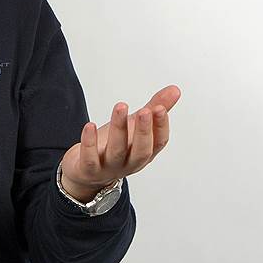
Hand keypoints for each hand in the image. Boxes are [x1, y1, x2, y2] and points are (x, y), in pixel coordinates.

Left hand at [60, 84, 181, 200]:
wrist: (86, 172)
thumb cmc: (114, 145)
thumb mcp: (134, 126)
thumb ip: (153, 109)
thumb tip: (175, 90)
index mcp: (144, 153)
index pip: (158, 142)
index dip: (161, 126)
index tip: (160, 108)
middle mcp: (129, 163)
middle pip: (141, 150)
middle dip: (144, 131)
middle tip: (146, 111)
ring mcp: (109, 168)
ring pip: (116, 150)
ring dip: (119, 128)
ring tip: (120, 106)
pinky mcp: (89, 170)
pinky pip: (90, 159)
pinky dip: (90, 142)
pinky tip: (90, 125)